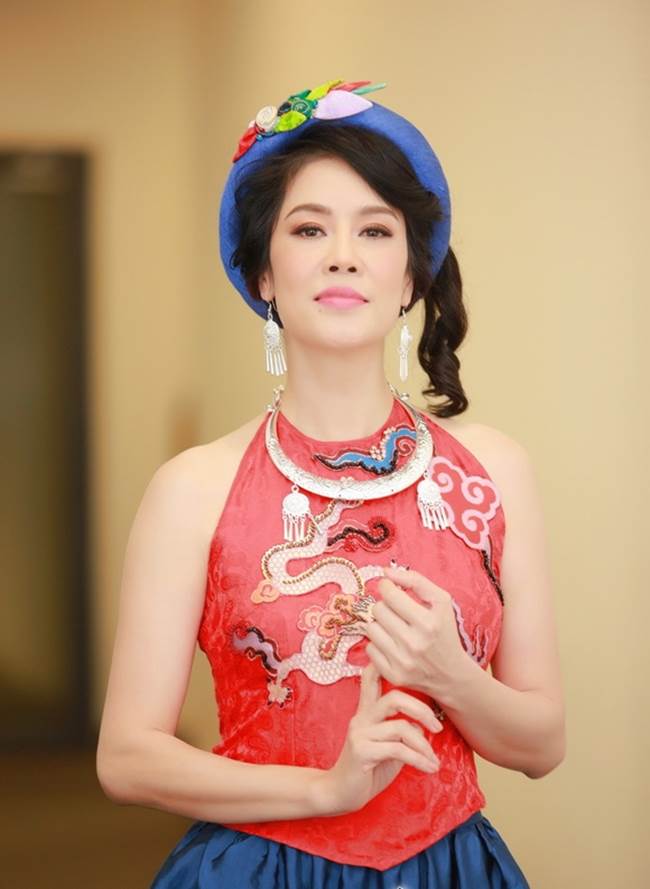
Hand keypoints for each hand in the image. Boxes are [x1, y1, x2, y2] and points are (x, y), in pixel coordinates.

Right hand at [316, 661, 442, 815]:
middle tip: (438, 728)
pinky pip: (398, 750)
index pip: (370, 679)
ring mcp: (360, 733)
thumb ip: (402, 733)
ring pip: (401, 727)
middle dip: (422, 710)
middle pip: (394, 698)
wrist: (339, 795)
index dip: (383, 664)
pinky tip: (428, 768)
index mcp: (366, 712)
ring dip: (424, 745)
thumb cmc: (366, 771)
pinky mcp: (362, 751)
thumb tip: (421, 726)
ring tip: (434, 760)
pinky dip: (419, 760)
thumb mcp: (389, 748)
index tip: (406, 663)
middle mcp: (361, 718)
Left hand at [364, 565, 469, 698]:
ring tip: (394, 628)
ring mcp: (402, 661)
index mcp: (428, 622)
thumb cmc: (444, 631)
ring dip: (380, 625)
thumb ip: (415, 580)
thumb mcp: (440, 601)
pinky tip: (392, 644)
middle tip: (396, 611)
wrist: (451, 674)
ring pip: (371, 628)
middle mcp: (414, 643)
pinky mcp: (393, 674)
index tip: (390, 588)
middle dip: (385, 606)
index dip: (387, 587)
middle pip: (378, 610)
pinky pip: (370, 648)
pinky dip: (379, 644)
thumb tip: (386, 572)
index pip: (390, 594)